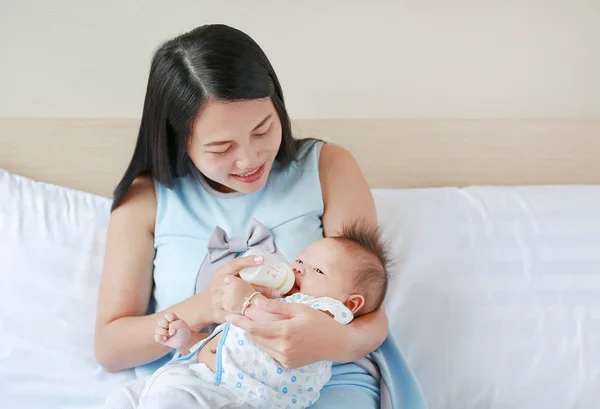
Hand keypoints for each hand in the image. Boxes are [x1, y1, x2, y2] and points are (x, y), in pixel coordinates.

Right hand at [154, 312, 191, 349]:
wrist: (185, 342)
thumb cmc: (184, 332)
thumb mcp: (182, 325)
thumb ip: (175, 324)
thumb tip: (169, 330)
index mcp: (171, 317)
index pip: (167, 315)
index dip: (171, 320)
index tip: (177, 323)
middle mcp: (165, 323)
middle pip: (160, 321)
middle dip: (167, 326)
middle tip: (173, 330)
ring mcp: (162, 330)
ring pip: (157, 329)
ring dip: (165, 333)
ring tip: (171, 335)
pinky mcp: (160, 337)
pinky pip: (156, 337)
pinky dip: (161, 338)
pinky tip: (166, 339)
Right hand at [205, 255, 280, 323]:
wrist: (204, 306)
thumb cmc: (219, 288)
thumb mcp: (223, 275)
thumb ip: (238, 270)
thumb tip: (262, 261)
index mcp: (221, 274)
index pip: (234, 265)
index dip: (247, 261)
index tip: (262, 259)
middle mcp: (220, 286)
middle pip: (243, 286)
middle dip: (262, 289)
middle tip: (277, 291)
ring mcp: (220, 301)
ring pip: (243, 302)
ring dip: (259, 303)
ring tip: (274, 304)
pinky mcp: (223, 314)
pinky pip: (240, 316)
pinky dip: (252, 316)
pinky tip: (264, 316)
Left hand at [226, 297, 348, 368]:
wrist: (336, 343)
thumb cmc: (320, 322)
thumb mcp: (300, 309)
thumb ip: (278, 307)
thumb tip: (258, 302)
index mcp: (285, 332)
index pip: (254, 328)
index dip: (239, 322)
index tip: (228, 316)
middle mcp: (282, 348)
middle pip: (256, 337)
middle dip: (248, 326)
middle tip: (246, 313)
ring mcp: (285, 358)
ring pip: (262, 345)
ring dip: (257, 334)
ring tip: (260, 321)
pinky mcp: (288, 364)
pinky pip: (270, 352)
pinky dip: (267, 342)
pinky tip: (274, 333)